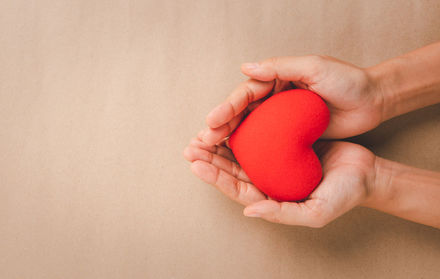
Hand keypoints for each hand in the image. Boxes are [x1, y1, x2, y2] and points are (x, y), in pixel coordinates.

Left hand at [184, 138, 376, 227]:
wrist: (367, 172)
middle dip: (209, 159)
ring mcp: (273, 163)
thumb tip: (249, 212)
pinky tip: (228, 121)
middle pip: (231, 170)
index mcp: (270, 198)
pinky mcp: (282, 145)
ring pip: (239, 153)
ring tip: (200, 135)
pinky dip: (241, 130)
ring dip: (218, 145)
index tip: (197, 164)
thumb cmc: (344, 194)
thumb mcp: (316, 212)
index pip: (236, 189)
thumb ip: (282, 214)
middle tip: (190, 147)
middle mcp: (267, 181)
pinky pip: (256, 136)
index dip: (215, 177)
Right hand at [200, 55, 384, 144]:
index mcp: (275, 80)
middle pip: (239, 114)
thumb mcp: (315, 67)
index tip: (211, 122)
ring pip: (247, 130)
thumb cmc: (347, 80)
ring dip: (226, 142)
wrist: (374, 100)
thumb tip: (246, 67)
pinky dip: (247, 152)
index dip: (226, 107)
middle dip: (218, 128)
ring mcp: (279, 119)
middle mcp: (273, 99)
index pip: (245, 94)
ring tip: (207, 155)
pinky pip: (263, 144)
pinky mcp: (289, 136)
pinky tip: (233, 163)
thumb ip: (281, 67)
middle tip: (201, 143)